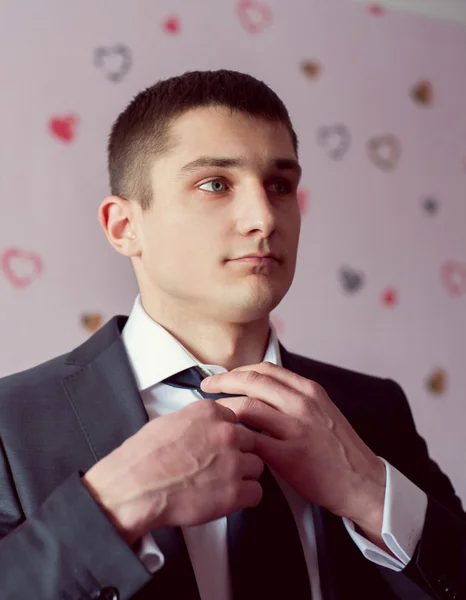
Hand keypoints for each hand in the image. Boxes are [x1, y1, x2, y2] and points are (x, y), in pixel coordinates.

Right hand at [83, 400, 263, 545]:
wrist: (135, 487)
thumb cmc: (143, 458)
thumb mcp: (169, 421)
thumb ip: (195, 421)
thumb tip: (202, 428)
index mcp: (209, 412)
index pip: (235, 420)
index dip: (228, 436)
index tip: (221, 446)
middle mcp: (226, 433)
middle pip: (251, 441)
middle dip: (239, 454)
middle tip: (222, 467)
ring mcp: (233, 461)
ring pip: (257, 466)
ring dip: (243, 476)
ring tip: (222, 484)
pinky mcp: (235, 492)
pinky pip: (256, 492)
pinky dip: (244, 498)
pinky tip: (228, 499)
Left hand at [201, 362, 385, 532]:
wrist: (361, 480)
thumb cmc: (339, 449)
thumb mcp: (321, 411)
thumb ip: (294, 398)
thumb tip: (261, 392)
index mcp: (309, 391)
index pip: (265, 369)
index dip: (238, 370)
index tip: (223, 376)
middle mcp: (303, 404)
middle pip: (252, 382)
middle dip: (223, 382)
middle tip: (206, 387)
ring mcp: (297, 429)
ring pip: (248, 407)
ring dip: (224, 409)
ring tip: (211, 415)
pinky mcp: (290, 456)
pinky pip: (253, 440)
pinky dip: (236, 437)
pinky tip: (227, 440)